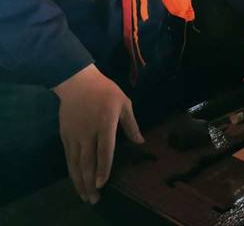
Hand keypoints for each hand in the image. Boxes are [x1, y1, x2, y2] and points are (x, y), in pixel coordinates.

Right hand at [53, 64, 143, 203]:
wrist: (77, 82)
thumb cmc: (105, 91)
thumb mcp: (124, 103)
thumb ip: (131, 124)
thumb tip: (140, 142)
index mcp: (105, 123)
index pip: (104, 150)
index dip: (103, 168)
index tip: (102, 183)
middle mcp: (88, 132)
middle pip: (88, 162)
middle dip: (90, 182)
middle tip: (94, 199)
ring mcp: (75, 135)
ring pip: (76, 163)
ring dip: (79, 181)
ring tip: (84, 196)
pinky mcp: (65, 135)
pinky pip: (69, 157)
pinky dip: (72, 171)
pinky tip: (76, 180)